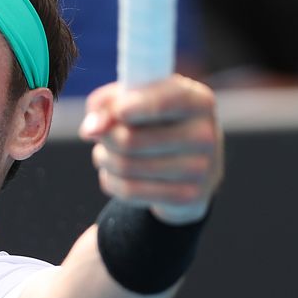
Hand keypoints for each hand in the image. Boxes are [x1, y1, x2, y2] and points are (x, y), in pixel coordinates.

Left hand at [79, 75, 222, 224]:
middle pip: (130, 139)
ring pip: (125, 166)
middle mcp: (205, 134)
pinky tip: (117, 174)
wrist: (188, 168)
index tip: (115, 112)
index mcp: (197, 100)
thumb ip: (110, 103)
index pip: (162, 103)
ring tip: (107, 152)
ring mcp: (200, 169)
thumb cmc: (156, 124)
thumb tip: (92, 127)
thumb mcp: (136, 101)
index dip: (131, 107)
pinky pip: (129, 191)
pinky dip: (111, 180)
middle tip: (99, 134)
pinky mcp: (187, 197)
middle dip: (104, 137)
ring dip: (103, 158)